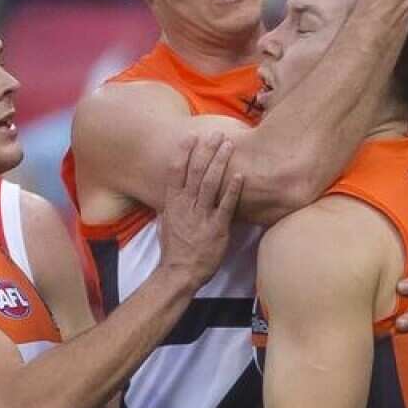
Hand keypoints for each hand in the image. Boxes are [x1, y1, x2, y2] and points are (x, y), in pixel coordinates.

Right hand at [157, 132, 243, 289]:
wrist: (179, 272)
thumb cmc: (174, 249)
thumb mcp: (166, 222)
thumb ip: (173, 205)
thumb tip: (175, 192)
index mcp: (172, 203)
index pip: (176, 172)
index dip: (184, 153)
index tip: (192, 136)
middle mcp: (186, 206)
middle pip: (196, 172)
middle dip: (206, 151)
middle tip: (216, 134)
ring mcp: (201, 217)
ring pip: (210, 183)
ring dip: (220, 162)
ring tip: (229, 146)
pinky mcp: (216, 228)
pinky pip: (226, 205)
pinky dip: (233, 189)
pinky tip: (241, 175)